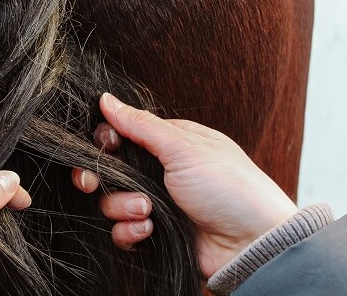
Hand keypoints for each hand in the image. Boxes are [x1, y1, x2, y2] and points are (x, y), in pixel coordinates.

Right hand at [72, 93, 298, 277]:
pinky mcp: (154, 234)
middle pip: (110, 169)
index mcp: (171, 143)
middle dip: (100, 177)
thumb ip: (141, 125)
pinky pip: (122, 230)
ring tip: (147, 211)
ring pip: (111, 201)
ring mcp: (156, 203)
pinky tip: (148, 230)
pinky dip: (129, 231)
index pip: (123, 134)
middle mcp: (160, 172)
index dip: (108, 140)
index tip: (107, 146)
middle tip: (93, 182)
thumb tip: (106, 99)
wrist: (253, 246)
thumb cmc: (230, 189)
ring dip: (121, 206)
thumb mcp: (184, 148)